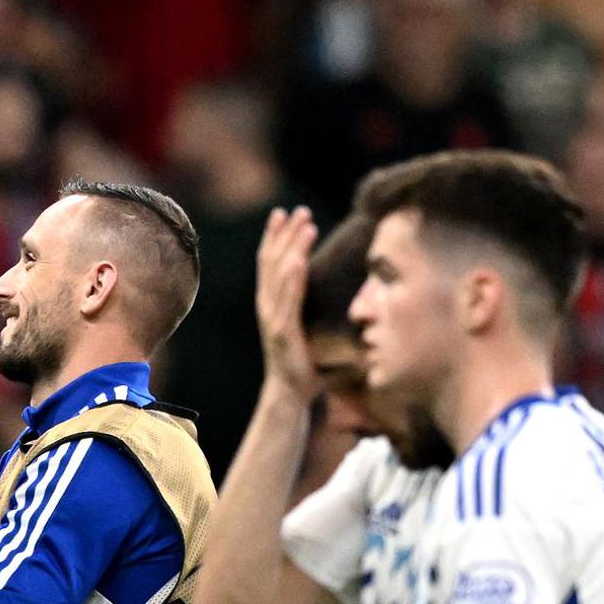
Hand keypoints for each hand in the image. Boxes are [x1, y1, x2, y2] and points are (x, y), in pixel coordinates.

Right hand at [255, 206, 319, 400]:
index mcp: (271, 303)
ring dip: (292, 246)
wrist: (291, 392)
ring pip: (280, 274)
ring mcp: (273, 317)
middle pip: (273, 261)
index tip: (285, 214)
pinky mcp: (283, 330)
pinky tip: (299, 258)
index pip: (270, 263)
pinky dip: (292, 277)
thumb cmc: (304, 363)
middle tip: (298, 210)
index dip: (276, 237)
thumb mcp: (308, 328)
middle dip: (285, 234)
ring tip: (305, 224)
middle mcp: (267, 306)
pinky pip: (288, 298)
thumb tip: (335, 289)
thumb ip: (311, 308)